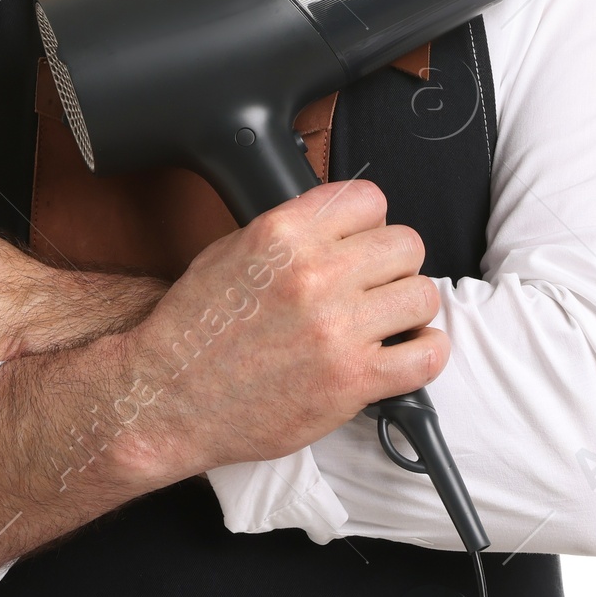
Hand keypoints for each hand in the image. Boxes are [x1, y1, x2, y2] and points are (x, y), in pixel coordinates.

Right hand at [121, 178, 445, 476]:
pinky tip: (405, 352)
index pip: (370, 200)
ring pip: (422, 295)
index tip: (364, 239)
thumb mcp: (230, 250)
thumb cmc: (194, 328)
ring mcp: (337, 330)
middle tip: (375, 284)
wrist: (169, 396)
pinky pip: (426, 356)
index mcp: (283, 234)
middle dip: (393, 263)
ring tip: (386, 320)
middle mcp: (315, 275)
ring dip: (409, 307)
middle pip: (405, 245)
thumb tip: (339, 223)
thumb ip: (289, 231)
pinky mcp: (352, 382)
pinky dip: (425, 353)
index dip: (370, 221)